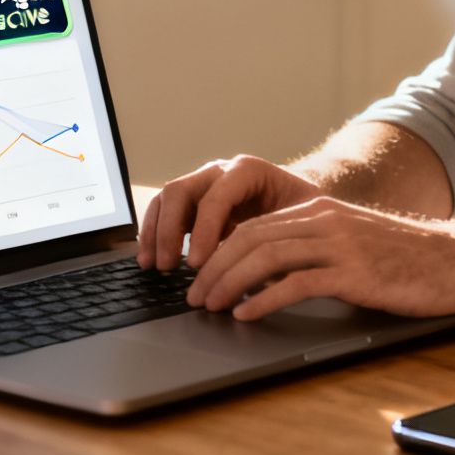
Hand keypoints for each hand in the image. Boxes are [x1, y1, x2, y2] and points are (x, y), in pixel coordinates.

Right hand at [136, 154, 321, 271]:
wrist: (300, 198)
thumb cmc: (303, 210)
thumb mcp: (303, 222)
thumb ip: (283, 244)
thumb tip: (263, 284)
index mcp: (247, 171)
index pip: (216, 197)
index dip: (204, 230)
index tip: (198, 264)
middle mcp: (219, 172)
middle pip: (181, 191)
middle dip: (171, 231)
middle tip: (171, 266)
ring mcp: (202, 184)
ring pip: (166, 200)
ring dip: (155, 233)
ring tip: (153, 266)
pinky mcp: (192, 202)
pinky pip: (163, 211)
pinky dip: (153, 234)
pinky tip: (150, 260)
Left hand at [184, 197, 454, 320]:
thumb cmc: (405, 260)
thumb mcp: (352, 243)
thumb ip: (314, 251)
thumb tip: (268, 277)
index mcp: (320, 210)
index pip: (254, 225)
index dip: (220, 250)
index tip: (199, 275)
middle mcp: (324, 220)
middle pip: (251, 238)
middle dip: (214, 267)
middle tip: (193, 295)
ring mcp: (338, 244)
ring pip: (265, 256)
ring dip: (229, 283)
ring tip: (209, 305)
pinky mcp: (352, 272)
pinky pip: (295, 283)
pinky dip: (263, 299)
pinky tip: (246, 314)